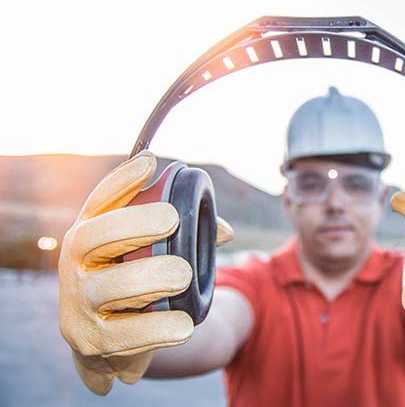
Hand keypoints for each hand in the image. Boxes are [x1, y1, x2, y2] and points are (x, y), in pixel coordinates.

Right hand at [58, 151, 232, 393]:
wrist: (111, 348)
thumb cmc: (137, 290)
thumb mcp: (153, 259)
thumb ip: (187, 240)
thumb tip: (224, 231)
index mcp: (90, 237)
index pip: (99, 203)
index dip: (121, 181)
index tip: (151, 161)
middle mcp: (74, 266)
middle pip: (92, 237)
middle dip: (132, 224)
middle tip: (172, 219)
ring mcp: (77, 305)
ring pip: (106, 286)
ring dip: (148, 278)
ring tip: (183, 276)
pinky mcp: (90, 342)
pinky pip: (123, 336)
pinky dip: (157, 329)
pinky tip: (184, 325)